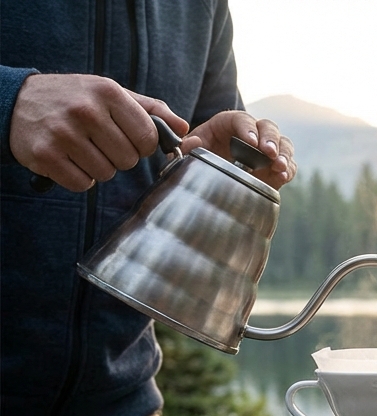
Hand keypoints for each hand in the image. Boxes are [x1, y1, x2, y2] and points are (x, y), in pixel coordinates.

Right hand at [9, 74, 188, 192]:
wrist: (15, 102)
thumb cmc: (73, 99)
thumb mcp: (110, 93)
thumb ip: (150, 110)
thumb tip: (183, 128)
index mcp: (107, 92)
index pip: (147, 137)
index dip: (143, 146)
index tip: (131, 141)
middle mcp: (85, 110)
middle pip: (128, 160)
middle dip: (119, 157)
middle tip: (100, 143)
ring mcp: (63, 133)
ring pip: (106, 174)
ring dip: (99, 168)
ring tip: (82, 149)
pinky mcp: (45, 155)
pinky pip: (82, 184)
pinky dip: (79, 178)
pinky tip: (68, 160)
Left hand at [184, 111, 295, 188]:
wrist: (207, 178)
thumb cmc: (200, 158)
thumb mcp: (189, 151)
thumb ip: (187, 147)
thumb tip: (192, 142)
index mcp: (228, 124)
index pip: (242, 119)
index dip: (248, 128)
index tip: (250, 142)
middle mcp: (251, 133)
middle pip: (268, 127)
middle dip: (271, 139)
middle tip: (268, 152)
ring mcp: (265, 150)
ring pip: (283, 143)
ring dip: (283, 154)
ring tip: (279, 166)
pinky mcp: (275, 167)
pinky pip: (288, 164)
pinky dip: (288, 169)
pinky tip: (283, 175)